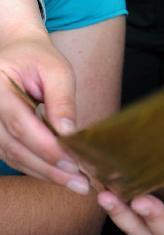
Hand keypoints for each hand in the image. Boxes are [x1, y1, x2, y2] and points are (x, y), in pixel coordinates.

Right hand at [0, 35, 85, 191]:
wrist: (17, 52)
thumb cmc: (37, 58)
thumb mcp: (56, 69)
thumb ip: (62, 99)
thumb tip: (69, 133)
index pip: (20, 123)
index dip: (46, 146)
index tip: (73, 163)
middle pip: (15, 146)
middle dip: (49, 167)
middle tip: (80, 182)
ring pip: (13, 156)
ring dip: (45, 173)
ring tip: (76, 183)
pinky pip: (13, 156)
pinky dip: (38, 167)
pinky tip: (61, 174)